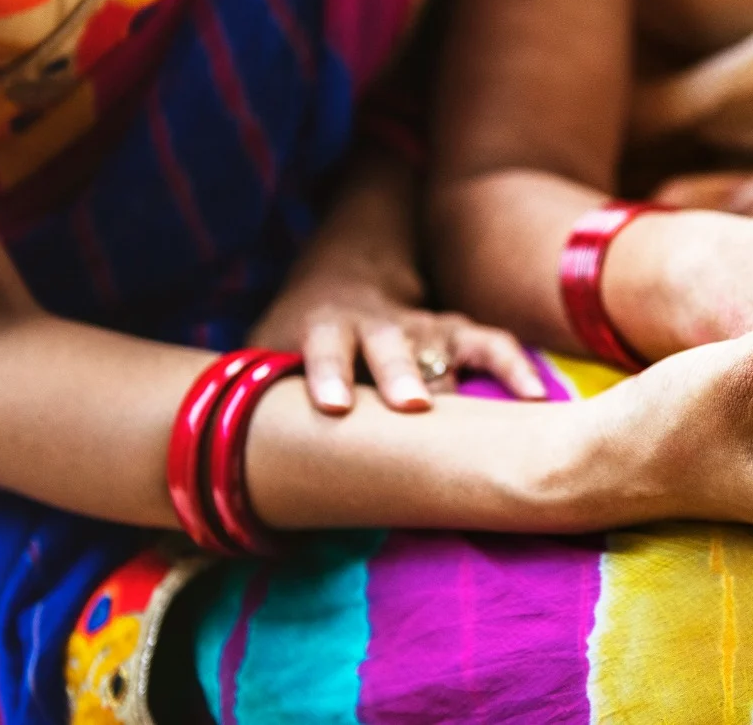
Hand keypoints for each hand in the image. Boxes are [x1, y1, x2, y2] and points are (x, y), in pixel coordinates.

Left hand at [249, 272, 544, 414]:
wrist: (341, 278)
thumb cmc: (296, 343)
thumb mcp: (265, 353)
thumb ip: (250, 400)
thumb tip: (216, 475)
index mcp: (323, 329)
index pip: (322, 347)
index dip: (327, 375)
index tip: (334, 409)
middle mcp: (376, 324)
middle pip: (391, 345)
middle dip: (402, 374)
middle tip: (414, 407)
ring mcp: (422, 326)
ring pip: (445, 346)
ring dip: (463, 378)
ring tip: (493, 411)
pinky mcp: (455, 331)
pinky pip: (492, 345)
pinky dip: (516, 368)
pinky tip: (537, 399)